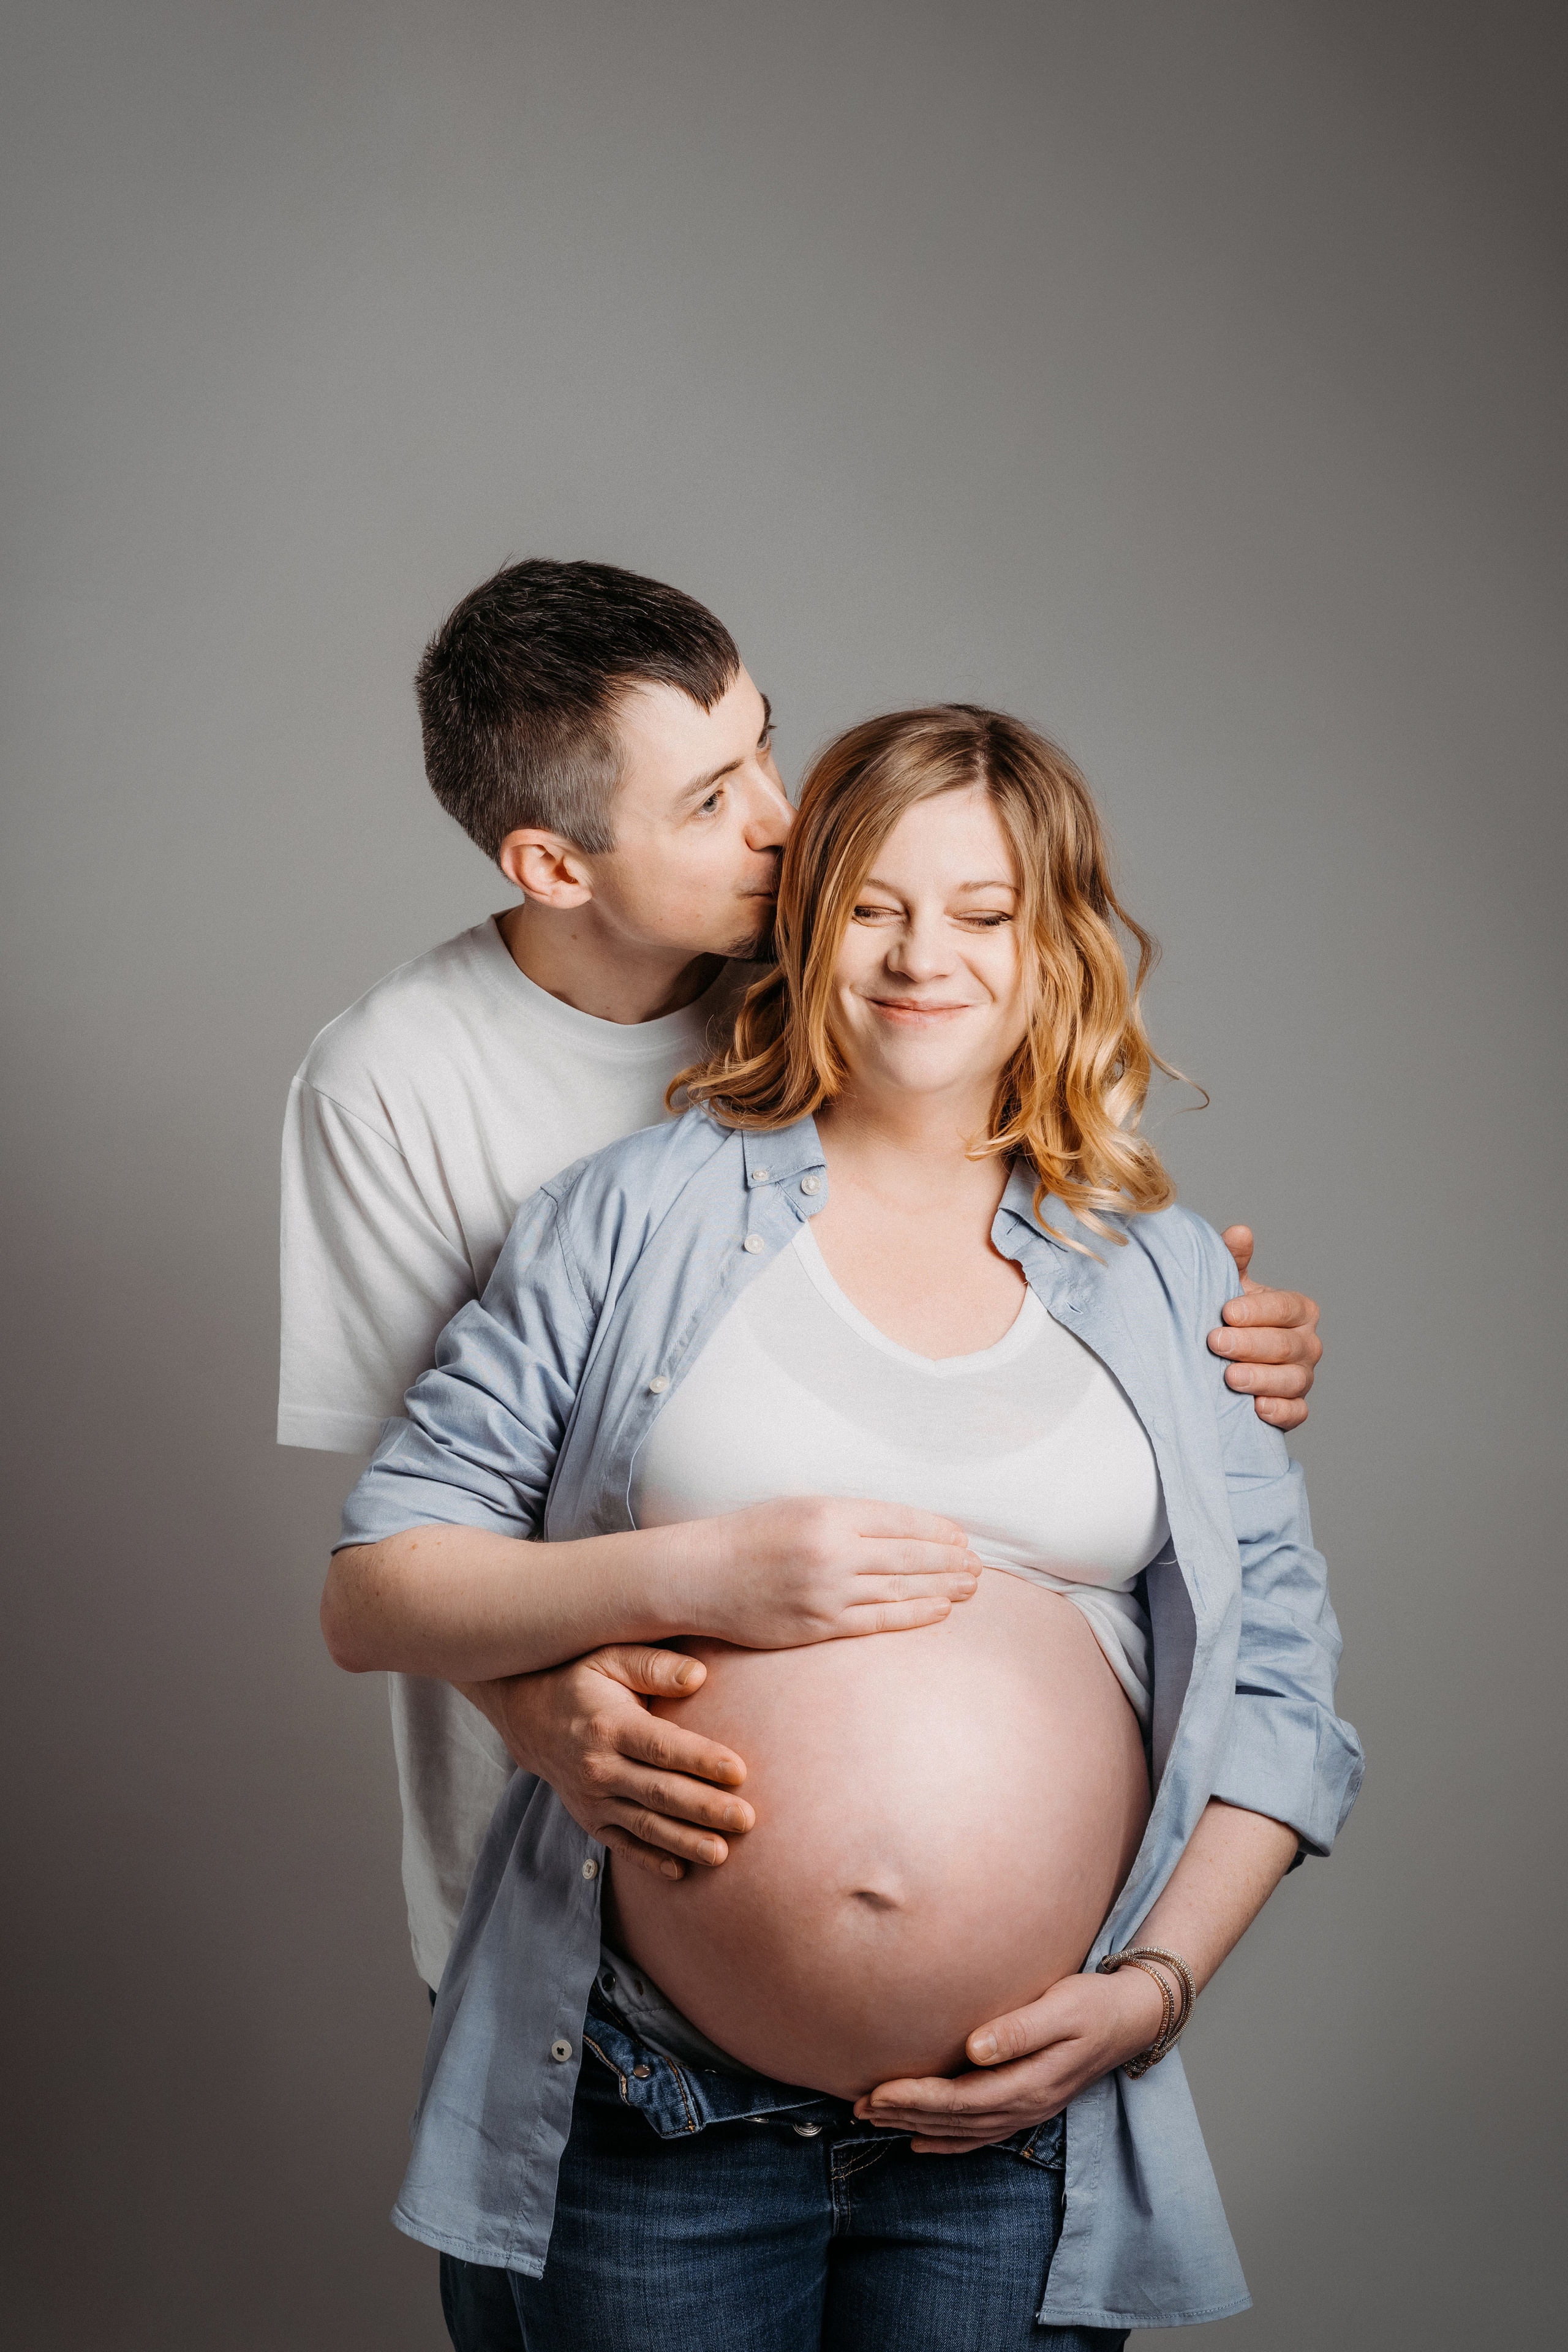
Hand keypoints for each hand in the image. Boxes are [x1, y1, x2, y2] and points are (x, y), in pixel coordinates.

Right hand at [464, 1646, 754, 1880]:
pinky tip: (681, 1872)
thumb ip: (654, 1664)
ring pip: (645, 1825)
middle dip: (705, 1808)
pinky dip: (650, 1860)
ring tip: (723, 1854)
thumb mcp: (610, 1656)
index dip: (700, 1760)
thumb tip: (699, 1676)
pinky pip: (623, 1845)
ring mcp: (593, 1799)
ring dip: (685, 1842)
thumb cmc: (581, 1679)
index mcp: (610, 1726)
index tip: (739, 1771)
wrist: (528, 1717)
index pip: (662, 1747)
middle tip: (747, 1820)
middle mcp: (598, 1767)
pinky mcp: (590, 1820)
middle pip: (659, 1792)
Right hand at [690, 1495, 981, 1649]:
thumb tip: (906, 1529)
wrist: (701, 1576)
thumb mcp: (800, 1506)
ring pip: (899, 1589)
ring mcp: (826, 1593)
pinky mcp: (818, 1626)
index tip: (962, 1536)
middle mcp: (831, 1552)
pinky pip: (878, 1621)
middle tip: (978, 1565)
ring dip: (942, 1588)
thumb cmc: (750, 1536)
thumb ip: (849, 1516)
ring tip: (969, 1587)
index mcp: (828, 1513)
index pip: (900, 1520)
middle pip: (909, 1556)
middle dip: (950, 1561)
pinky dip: (914, 1614)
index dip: (938, 1530)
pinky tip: (939, 1611)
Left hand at [853, 1968, 1167, 2153]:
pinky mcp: (1029, 2104)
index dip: (916, 2099)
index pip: (961, 2099)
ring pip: (963, 2129)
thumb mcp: (1060, 2007)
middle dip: (905, 2114)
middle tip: (859, 2106)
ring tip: (875, 2119)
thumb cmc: (1092, 2003)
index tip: (877, 2091)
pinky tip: (919, 2141)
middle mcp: (1026, 2105)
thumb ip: (1018, 2030)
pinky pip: (981, 2134)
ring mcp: (1028, 2110)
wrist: (1131, 2018)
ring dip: (918, 2125)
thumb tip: (974, 2048)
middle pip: (955, 2119)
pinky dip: (948, 2142)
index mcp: (1030, 2082)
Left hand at [1208, 1225, 1322, 1431]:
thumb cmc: (1231, 1318)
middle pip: (1285, 1345)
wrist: (1224, 1359)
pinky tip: (1257, 1408)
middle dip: (1250, 1344)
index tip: (1227, 1312)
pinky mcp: (1294, 1408)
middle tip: (1215, 1342)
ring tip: (1230, 1378)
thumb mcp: (1229, 1287)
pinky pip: (1297, 1413)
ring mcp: (1302, 1377)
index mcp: (1298, 1310)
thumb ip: (1233, 1261)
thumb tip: (1239, 1233)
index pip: (1285, 1307)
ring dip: (1261, 1379)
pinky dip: (1280, 1412)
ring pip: (1293, 1380)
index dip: (1257, 1310)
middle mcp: (1307, 1344)